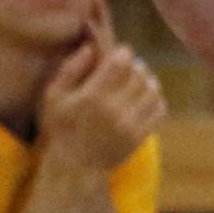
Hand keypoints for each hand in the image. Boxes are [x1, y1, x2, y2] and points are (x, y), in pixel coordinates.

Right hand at [39, 24, 165, 174]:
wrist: (75, 166)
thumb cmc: (61, 127)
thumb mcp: (54, 96)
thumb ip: (71, 69)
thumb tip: (91, 47)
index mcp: (92, 97)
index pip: (121, 62)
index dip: (122, 53)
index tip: (118, 54)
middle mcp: (114, 110)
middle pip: (139, 74)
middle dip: (134, 66)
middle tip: (126, 68)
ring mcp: (130, 125)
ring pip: (152, 90)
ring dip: (147, 81)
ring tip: (136, 81)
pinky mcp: (140, 136)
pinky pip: (159, 109)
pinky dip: (155, 99)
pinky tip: (143, 98)